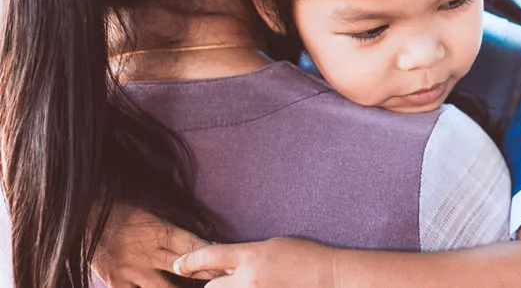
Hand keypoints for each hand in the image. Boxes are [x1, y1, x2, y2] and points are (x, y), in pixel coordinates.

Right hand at [92, 203, 216, 286]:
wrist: (82, 215)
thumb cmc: (119, 208)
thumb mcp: (149, 210)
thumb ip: (172, 226)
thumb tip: (201, 235)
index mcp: (161, 232)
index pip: (194, 245)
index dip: (212, 256)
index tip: (228, 265)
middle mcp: (150, 253)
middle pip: (186, 269)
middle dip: (206, 276)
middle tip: (223, 280)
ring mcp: (133, 270)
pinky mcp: (116, 282)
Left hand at [173, 237, 336, 287]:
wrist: (330, 277)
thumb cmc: (306, 258)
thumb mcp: (274, 246)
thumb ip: (248, 256)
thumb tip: (227, 265)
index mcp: (252, 256)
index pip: (209, 256)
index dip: (189, 261)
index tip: (179, 265)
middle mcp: (249, 279)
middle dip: (217, 286)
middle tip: (233, 282)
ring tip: (255, 284)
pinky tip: (265, 287)